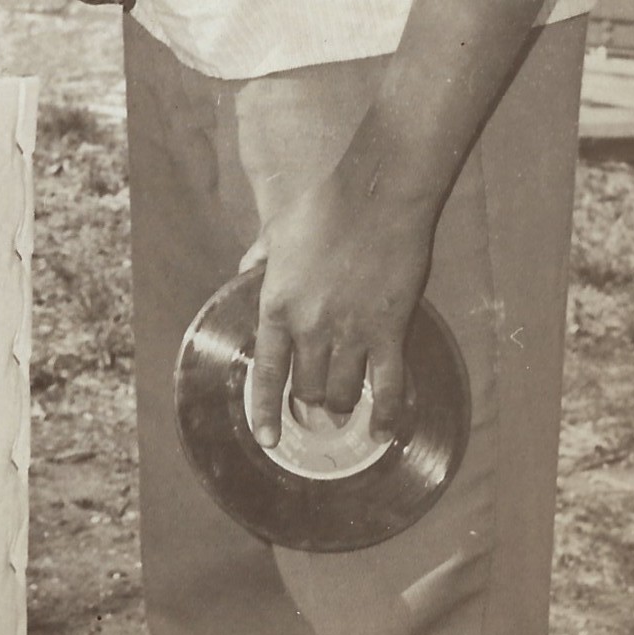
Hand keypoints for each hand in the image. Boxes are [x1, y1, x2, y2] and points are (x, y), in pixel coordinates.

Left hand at [245, 153, 440, 448]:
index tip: (267, 437)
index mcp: (277, 305)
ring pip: (342, 393)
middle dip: (306, 405)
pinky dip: (384, 414)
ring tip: (340, 412)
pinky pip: (388, 386)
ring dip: (339, 407)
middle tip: (311, 413)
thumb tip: (244, 269)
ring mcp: (351, 333)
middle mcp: (310, 327)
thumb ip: (260, 258)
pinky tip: (381, 431)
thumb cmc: (324, 208)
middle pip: (305, 389)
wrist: (375, 197)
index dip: (265, 410)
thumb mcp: (278, 232)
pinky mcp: (389, 331)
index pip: (267, 372)